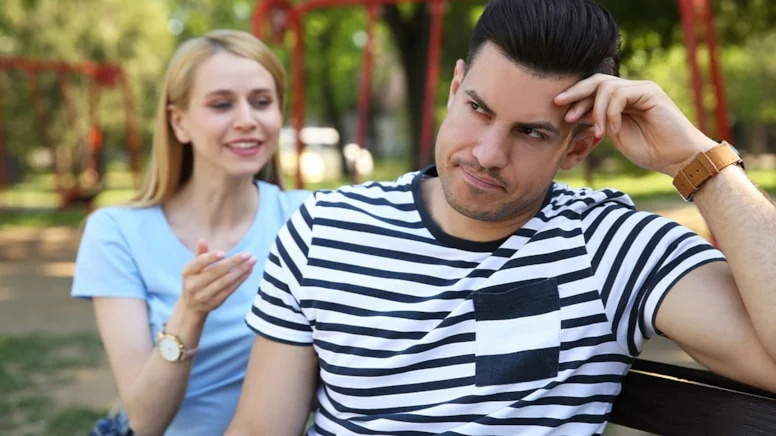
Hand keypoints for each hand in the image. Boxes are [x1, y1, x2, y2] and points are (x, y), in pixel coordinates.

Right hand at [180, 239, 256, 316]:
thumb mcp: (194, 268)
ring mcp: (204, 295)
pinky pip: (230, 289)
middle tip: (248, 254)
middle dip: (234, 262)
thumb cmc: (195, 279)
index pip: (199, 263)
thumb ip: (200, 254)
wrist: (192, 305)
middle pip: (216, 272)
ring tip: (252, 261)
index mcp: (187, 272)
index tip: (224, 252)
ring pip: (225, 281)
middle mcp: (193, 285)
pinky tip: (249, 270)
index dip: (211, 257)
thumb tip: (202, 240)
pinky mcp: (215, 302)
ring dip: (241, 270)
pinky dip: (241, 279)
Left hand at [555, 74, 718, 176]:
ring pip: (606, 86)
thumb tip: (574, 114)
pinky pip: (619, 94)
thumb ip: (598, 121)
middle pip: (597, 80)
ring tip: (596, 133)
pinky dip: (610, 113)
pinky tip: (612, 131)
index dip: (575, 98)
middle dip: (575, 91)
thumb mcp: (615, 135)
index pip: (594, 89)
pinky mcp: (650, 92)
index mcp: (622, 99)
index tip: (558, 110)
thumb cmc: (650, 150)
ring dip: (595, 110)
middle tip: (559, 103)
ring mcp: (642, 89)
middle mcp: (631, 90)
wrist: (678, 158)